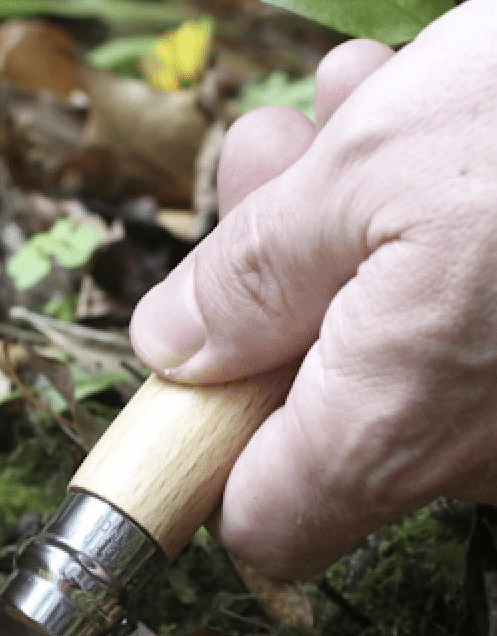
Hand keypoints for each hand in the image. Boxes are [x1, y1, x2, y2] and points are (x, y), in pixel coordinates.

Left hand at [129, 0, 496, 578]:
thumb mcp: (368, 173)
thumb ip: (249, 280)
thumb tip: (168, 348)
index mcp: (393, 425)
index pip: (265, 523)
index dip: (207, 457)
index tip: (191, 374)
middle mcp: (469, 447)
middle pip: (310, 407)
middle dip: (266, 289)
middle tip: (264, 172)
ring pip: (383, 340)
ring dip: (335, 228)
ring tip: (340, 112)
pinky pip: (461, 317)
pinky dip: (418, 230)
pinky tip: (415, 119)